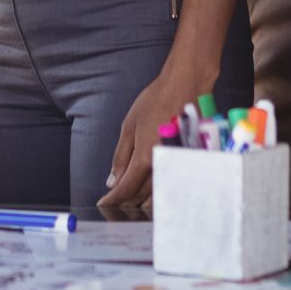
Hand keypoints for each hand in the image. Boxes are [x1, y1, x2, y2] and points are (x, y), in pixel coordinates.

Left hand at [100, 63, 213, 210]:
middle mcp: (162, 165)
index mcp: (144, 157)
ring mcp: (176, 165)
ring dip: (142, 198)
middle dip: (126, 201)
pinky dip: (157, 187)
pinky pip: (169, 181)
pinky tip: (149, 184)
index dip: (113, 199)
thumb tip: (112, 181)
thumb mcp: (130, 126)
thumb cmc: (157, 100)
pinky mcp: (187, 161)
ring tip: (129, 197)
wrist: (187, 85)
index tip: (103, 204)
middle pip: (141, 195)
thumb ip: (121, 156)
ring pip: (157, 192)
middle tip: (114, 202)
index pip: (126, 189)